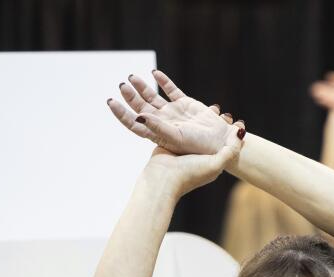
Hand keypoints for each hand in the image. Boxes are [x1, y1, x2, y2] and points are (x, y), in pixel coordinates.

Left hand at [108, 70, 240, 156]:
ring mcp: (173, 112)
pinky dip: (164, 81)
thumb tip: (138, 116)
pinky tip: (155, 73)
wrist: (222, 142)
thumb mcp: (176, 137)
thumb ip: (157, 127)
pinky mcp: (185, 104)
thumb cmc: (199, 146)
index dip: (121, 113)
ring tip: (132, 77)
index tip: (111, 102)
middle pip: (141, 106)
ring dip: (142, 87)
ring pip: (153, 97)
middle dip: (130, 96)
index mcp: (158, 133)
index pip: (134, 123)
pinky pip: (171, 90)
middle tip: (122, 86)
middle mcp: (163, 122)